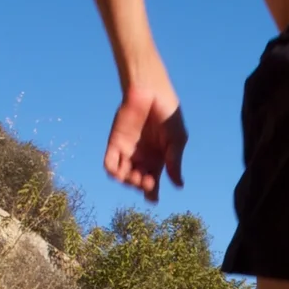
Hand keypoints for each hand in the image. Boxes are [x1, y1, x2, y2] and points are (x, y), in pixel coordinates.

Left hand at [105, 84, 186, 202]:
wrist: (150, 91)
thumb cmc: (167, 113)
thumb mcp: (177, 139)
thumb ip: (175, 162)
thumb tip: (178, 185)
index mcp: (158, 160)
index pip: (153, 184)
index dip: (151, 194)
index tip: (153, 197)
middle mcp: (142, 158)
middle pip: (138, 183)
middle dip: (142, 187)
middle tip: (148, 180)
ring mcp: (128, 152)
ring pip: (123, 177)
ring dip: (129, 182)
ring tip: (136, 176)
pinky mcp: (115, 143)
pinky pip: (110, 164)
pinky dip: (113, 172)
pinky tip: (121, 172)